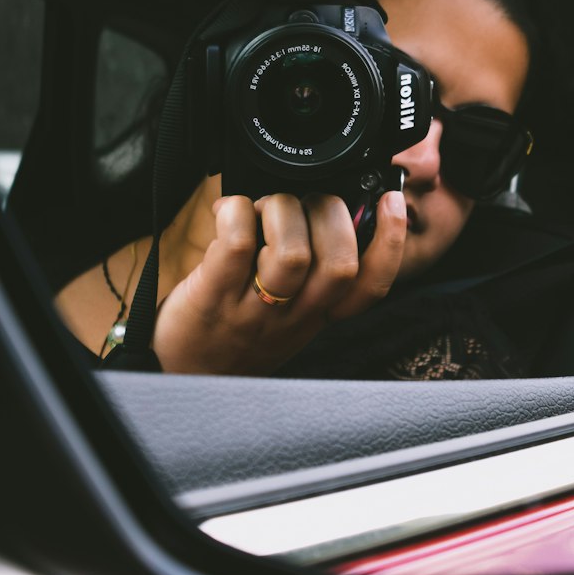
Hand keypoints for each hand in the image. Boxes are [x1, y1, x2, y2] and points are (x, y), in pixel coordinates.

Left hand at [152, 190, 406, 374]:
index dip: (391, 241)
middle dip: (329, 212)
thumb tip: (328, 207)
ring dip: (282, 211)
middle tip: (303, 202)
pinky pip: (237, 244)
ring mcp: (254, 310)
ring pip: (292, 253)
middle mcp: (293, 316)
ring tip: (263, 208)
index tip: (392, 200)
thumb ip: (310, 270)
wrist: (182, 374)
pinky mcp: (213, 296)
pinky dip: (237, 212)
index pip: (371, 286)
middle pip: (339, 263)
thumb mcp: (286, 311)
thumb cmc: (234, 331)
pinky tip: (228, 211)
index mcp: (317, 314)